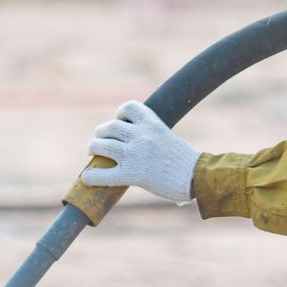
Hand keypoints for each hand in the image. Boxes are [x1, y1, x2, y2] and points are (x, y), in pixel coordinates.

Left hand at [82, 101, 197, 203]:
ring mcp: (135, 154)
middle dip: (101, 133)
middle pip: (110, 127)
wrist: (198, 176)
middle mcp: (141, 135)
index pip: (128, 108)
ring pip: (101, 145)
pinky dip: (92, 176)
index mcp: (153, 123)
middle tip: (100, 141)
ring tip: (92, 152)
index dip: (120, 114)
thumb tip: (145, 151)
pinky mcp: (132, 174)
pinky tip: (87, 178)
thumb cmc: (187, 162)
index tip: (119, 121)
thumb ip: (154, 138)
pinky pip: (103, 173)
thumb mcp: (169, 139)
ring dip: (93, 148)